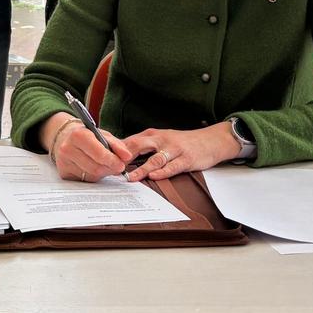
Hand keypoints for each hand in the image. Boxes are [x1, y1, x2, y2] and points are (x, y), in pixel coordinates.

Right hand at [43, 112, 131, 181]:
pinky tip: (93, 168)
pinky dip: (92, 177)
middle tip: (117, 167)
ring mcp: (63, 162)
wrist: (65, 139)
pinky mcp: (63, 173)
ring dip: (102, 173)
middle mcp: (68, 148)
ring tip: (104, 166)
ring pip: (91, 176)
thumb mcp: (103, 135)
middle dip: (109, 169)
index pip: (99, 153)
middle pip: (96, 168)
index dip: (112, 161)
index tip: (121, 165)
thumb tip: (127, 156)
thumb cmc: (88, 137)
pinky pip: (84, 181)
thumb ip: (117, 145)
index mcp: (78, 135)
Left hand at [120, 123, 240, 181]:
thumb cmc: (182, 142)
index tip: (102, 159)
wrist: (210, 141)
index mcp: (152, 135)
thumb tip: (120, 156)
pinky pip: (173, 166)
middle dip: (125, 156)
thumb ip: (143, 146)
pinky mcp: (186, 159)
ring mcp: (174, 149)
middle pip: (139, 145)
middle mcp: (161, 140)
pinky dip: (163, 172)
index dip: (116, 150)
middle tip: (112, 167)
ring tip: (130, 177)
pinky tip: (154, 177)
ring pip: (155, 158)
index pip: (130, 141)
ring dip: (141, 169)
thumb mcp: (161, 140)